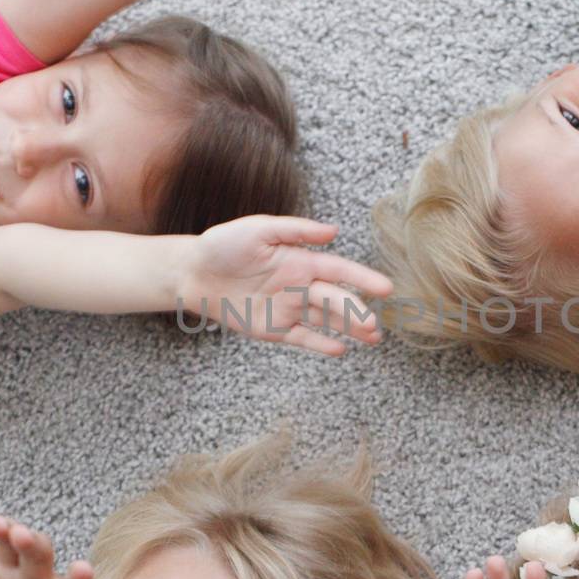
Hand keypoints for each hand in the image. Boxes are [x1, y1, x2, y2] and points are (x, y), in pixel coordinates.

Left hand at [177, 215, 391, 356]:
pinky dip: (320, 344)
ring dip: (349, 329)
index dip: (362, 279)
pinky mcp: (273, 329)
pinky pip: (302, 337)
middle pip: (335, 300)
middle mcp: (299, 285)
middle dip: (356, 312)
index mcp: (300, 260)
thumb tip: (333, 232)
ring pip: (326, 320)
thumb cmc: (224, 245)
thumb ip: (295, 230)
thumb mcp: (258, 229)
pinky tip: (340, 349)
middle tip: (374, 325)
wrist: (192, 272)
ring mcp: (288, 308)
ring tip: (372, 338)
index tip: (385, 288)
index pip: (338, 271)